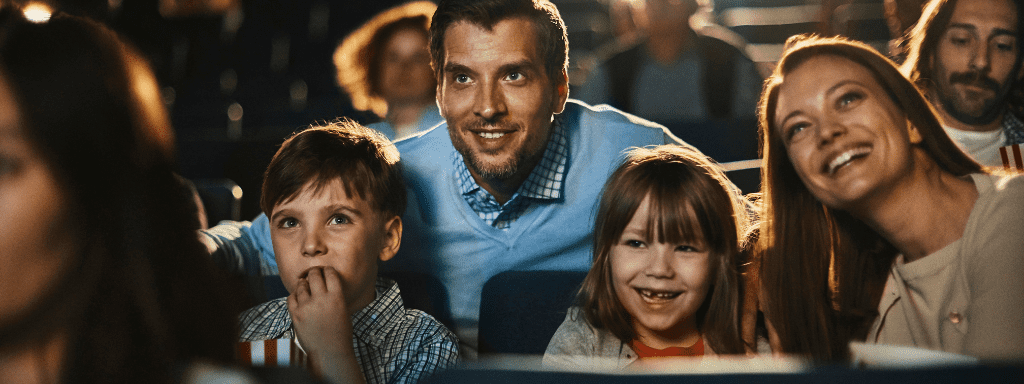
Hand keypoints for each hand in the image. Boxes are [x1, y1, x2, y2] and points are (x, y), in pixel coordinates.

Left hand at [288, 266, 364, 383]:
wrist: (330, 352)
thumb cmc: (340, 333)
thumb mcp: (343, 310)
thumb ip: (334, 296)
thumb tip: (324, 284)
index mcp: (337, 297)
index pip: (330, 273)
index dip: (327, 270)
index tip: (325, 271)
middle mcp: (321, 299)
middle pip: (314, 275)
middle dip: (313, 272)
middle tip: (313, 274)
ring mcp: (307, 307)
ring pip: (301, 285)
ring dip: (303, 283)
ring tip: (305, 285)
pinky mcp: (296, 315)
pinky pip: (291, 297)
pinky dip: (294, 295)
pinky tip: (298, 297)